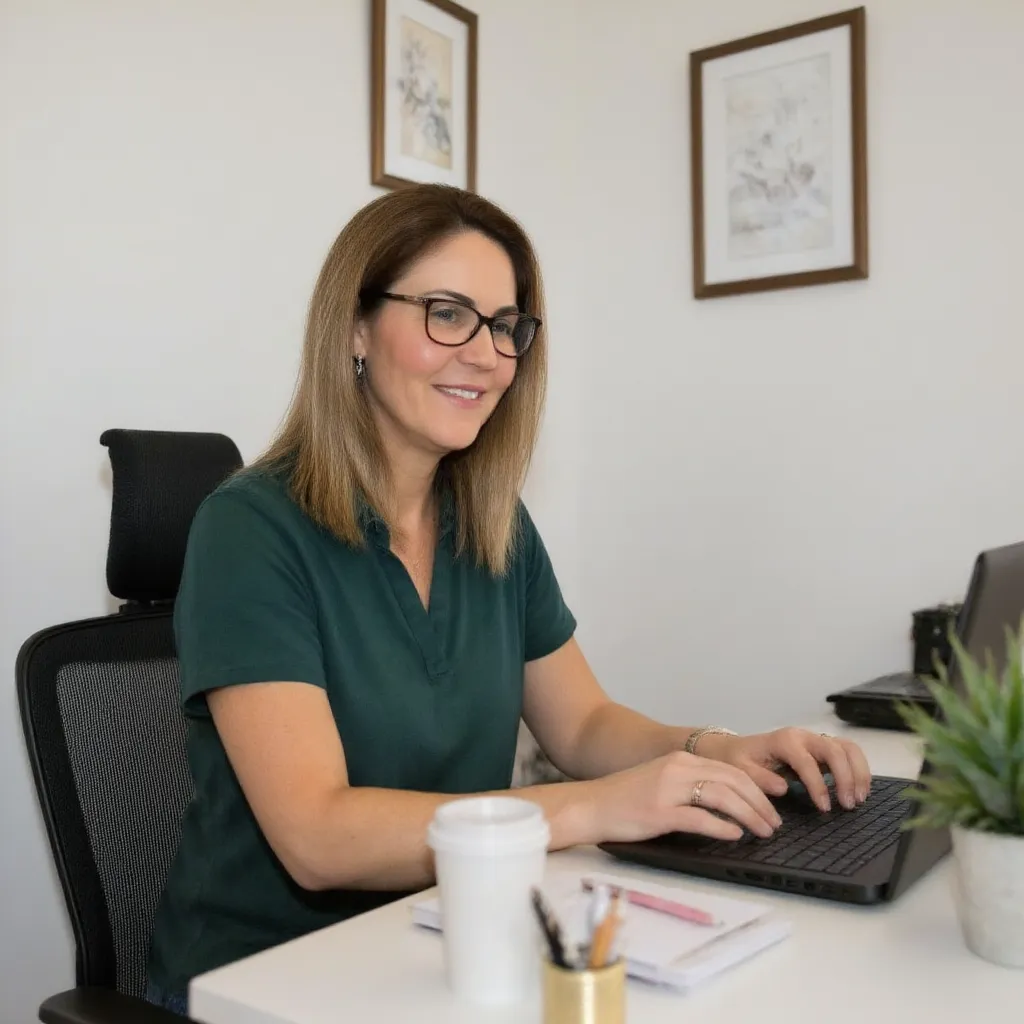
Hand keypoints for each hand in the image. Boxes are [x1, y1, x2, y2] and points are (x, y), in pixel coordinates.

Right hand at [581, 751, 782, 845]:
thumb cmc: (624, 799)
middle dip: (760, 803)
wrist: (589, 805)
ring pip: (722, 796)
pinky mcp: (659, 812)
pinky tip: (735, 835)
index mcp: (680, 760)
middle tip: (775, 823)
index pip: (730, 770)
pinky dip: (722, 827)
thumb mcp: (662, 783)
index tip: (771, 808)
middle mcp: (677, 768)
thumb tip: (727, 805)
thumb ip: (691, 788)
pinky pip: (699, 818)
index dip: (757, 789)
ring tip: (764, 831)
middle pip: (733, 781)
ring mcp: (668, 789)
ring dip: (749, 815)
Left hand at [699, 728, 871, 812]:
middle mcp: (803, 736)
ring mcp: (814, 739)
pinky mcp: (822, 747)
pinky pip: (848, 752)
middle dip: (845, 777)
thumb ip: (758, 778)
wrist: (737, 748)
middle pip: (834, 750)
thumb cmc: (739, 760)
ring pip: (847, 747)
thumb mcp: (740, 770)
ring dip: (858, 771)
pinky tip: (860, 789)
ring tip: (859, 798)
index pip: (807, 762)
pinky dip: (859, 768)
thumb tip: (783, 788)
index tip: (825, 808)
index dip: (819, 785)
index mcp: (783, 741)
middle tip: (849, 805)